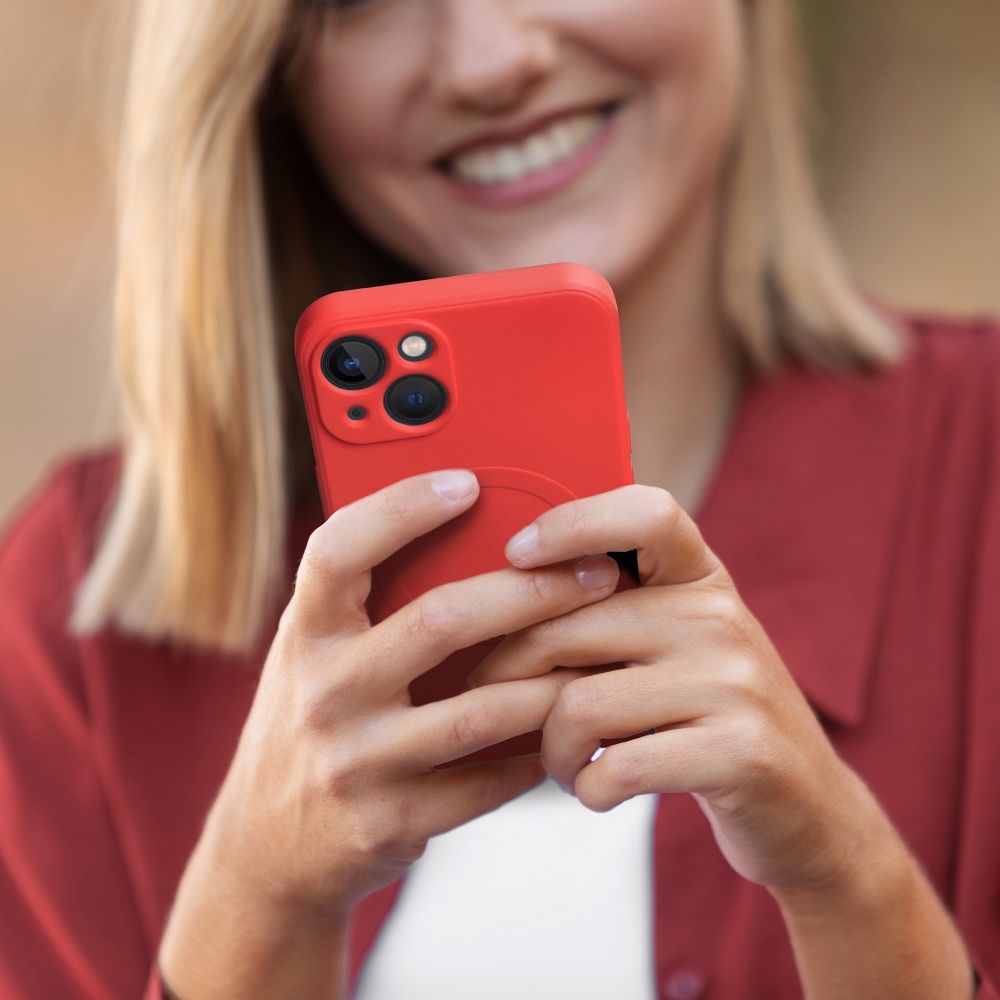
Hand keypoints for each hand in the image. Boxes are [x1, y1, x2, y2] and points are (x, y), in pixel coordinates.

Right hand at [159, 469, 622, 995]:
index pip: (340, 550)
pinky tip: (567, 724)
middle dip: (531, 592)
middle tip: (594, 573)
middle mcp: (324, 692)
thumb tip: (466, 532)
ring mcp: (356, 762)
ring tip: (601, 653)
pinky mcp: (391, 821)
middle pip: (440, 621)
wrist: (266, 849)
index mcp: (305, 634)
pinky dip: (536, 750)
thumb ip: (365, 604)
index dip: (401, 508)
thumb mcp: (314, 655)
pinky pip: (487, 781)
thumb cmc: (309, 723)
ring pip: (480, 710)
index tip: (467, 483)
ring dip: (552, 679)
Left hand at [466, 484, 887, 896]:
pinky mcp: (740, 753)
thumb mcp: (677, 643)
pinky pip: (616, 767)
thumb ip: (612, 612)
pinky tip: (598, 788)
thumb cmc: (709, 718)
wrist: (808, 807)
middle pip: (566, 628)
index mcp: (701, 578)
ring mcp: (735, 683)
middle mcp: (720, 617)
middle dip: (510, 680)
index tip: (515, 554)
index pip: (645, 514)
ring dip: (552, 750)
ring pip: (579, 705)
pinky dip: (588, 788)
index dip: (571, 522)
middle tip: (501, 710)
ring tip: (564, 762)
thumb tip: (496, 593)